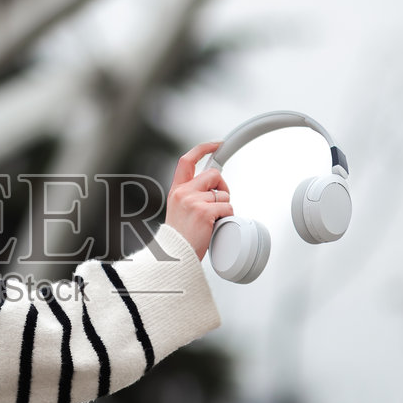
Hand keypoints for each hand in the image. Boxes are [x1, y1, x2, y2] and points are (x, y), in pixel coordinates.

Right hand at [164, 141, 232, 260]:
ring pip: (224, 194)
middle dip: (223, 186)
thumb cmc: (180, 239)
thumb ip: (192, 196)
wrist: (174, 258)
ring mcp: (193, 201)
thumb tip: (214, 189)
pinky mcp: (204, 212)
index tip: (217, 144)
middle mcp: (183, 193)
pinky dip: (227, 217)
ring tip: (213, 221)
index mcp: (176, 191)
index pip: (187, 161)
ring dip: (225, 206)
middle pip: (213, 174)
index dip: (203, 148)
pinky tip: (216, 226)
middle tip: (221, 201)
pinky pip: (227, 207)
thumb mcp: (180, 211)